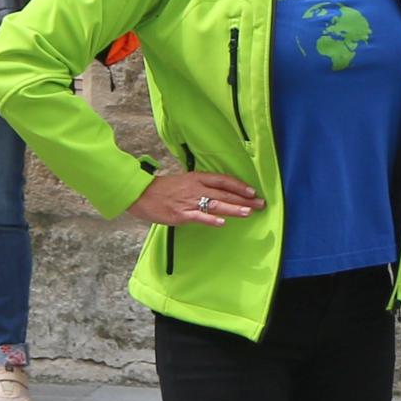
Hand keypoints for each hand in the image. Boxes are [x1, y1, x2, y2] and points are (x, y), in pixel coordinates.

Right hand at [130, 170, 261, 228]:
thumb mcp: (184, 182)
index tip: (252, 191)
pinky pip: (198, 217)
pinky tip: (222, 222)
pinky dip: (211, 219)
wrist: (141, 193)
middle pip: (224, 193)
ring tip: (248, 212)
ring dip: (233, 208)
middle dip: (244, 199)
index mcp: (197, 178)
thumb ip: (200, 186)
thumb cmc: (162, 189)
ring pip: (215, 204)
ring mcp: (189, 202)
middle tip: (260, 204)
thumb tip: (218, 193)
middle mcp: (196, 188)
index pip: (223, 180)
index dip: (239, 185)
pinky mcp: (180, 214)